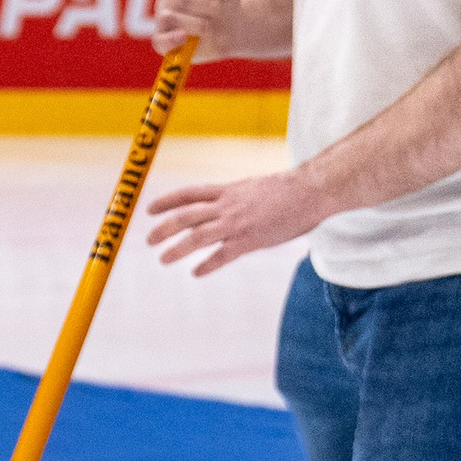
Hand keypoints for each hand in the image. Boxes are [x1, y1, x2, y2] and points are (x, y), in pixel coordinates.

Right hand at [147, 0, 238, 55]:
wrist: (232, 29)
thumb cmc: (224, 0)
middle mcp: (163, 0)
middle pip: (181, 0)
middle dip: (208, 6)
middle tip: (215, 10)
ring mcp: (162, 23)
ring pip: (173, 19)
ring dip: (202, 24)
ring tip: (209, 26)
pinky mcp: (165, 44)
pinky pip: (160, 41)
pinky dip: (171, 39)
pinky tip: (184, 37)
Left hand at [147, 169, 321, 276]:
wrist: (311, 191)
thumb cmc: (287, 190)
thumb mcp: (252, 188)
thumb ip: (234, 198)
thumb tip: (220, 207)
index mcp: (227, 191)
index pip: (188, 194)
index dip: (167, 202)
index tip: (149, 209)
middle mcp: (227, 206)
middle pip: (186, 216)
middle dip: (164, 228)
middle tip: (149, 240)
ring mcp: (237, 223)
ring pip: (198, 236)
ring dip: (177, 248)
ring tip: (162, 258)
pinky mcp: (250, 240)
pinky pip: (222, 255)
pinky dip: (207, 265)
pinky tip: (196, 272)